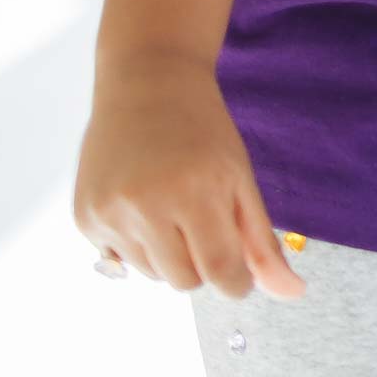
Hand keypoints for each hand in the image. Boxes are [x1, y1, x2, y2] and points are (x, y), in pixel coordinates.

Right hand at [74, 50, 304, 300]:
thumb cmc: (203, 129)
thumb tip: (291, 294)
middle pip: (184, 282)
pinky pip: (119, 259)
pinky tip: (140, 202)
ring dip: (168, 255)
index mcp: (196, 191)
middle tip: (202, 220)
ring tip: (169, 206)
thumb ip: (262, 242)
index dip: (236, 282)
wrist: (146, 82)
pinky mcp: (85, 216)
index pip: (220, 272)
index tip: (238, 273)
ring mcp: (110, 212)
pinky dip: (137, 244)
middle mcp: (147, 204)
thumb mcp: (241, 178)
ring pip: (151, 274)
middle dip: (201, 264)